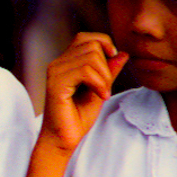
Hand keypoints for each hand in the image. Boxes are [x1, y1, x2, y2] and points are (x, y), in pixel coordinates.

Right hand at [40, 33, 127, 152]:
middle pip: (91, 45)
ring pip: (90, 56)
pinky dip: (99, 83)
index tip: (113, 60)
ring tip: (103, 93)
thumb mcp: (100, 89)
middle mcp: (58, 64)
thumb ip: (108, 72)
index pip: (85, 37)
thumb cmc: (78, 117)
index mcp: (66, 62)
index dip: (103, 43)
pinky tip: (101, 95)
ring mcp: (55, 72)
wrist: (64, 139)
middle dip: (107, 64)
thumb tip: (122, 54)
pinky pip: (84, 70)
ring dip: (104, 76)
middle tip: (106, 86)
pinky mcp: (56, 84)